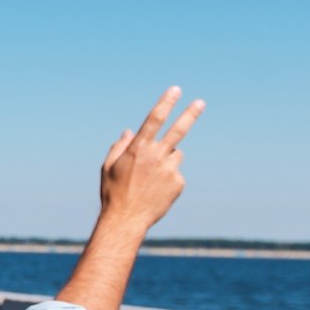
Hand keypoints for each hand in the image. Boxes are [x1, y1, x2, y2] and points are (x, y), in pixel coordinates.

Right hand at [99, 87, 204, 230]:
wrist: (126, 219)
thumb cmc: (113, 192)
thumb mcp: (109, 167)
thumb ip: (119, 146)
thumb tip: (129, 131)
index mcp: (138, 149)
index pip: (154, 120)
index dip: (165, 103)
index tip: (175, 90)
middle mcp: (156, 156)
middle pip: (178, 130)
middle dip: (190, 114)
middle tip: (201, 102)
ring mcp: (169, 170)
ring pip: (176, 155)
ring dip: (167, 159)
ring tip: (151, 178)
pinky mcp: (179, 183)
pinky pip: (176, 173)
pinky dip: (168, 178)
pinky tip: (156, 191)